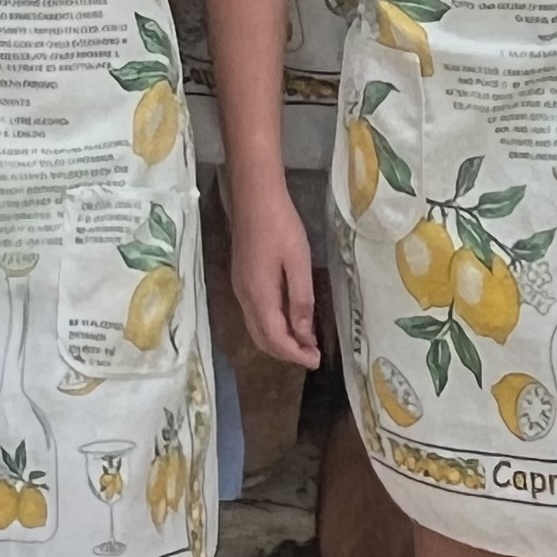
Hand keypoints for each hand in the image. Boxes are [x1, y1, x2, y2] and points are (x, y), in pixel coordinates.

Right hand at [225, 173, 320, 367]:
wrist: (254, 196)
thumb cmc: (281, 225)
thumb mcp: (298, 262)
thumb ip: (301, 300)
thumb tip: (304, 334)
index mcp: (259, 295)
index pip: (276, 338)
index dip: (296, 354)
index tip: (316, 361)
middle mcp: (244, 297)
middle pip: (262, 339)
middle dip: (286, 352)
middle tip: (312, 355)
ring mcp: (239, 288)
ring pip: (256, 329)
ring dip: (278, 341)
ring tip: (304, 342)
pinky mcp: (241, 279)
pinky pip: (254, 315)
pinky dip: (271, 326)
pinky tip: (288, 319)